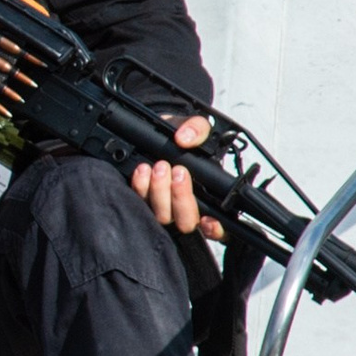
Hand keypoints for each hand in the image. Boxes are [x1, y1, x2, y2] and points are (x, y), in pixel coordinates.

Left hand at [132, 115, 210, 234]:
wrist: (156, 132)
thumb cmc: (180, 135)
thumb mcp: (194, 126)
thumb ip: (197, 128)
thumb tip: (185, 139)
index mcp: (207, 196)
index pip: (216, 227)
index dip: (214, 229)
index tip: (208, 219)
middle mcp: (185, 207)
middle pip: (186, 222)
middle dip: (181, 198)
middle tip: (177, 171)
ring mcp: (163, 207)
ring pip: (162, 217)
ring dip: (160, 192)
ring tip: (158, 166)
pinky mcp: (142, 202)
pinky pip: (140, 204)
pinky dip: (140, 188)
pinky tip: (142, 171)